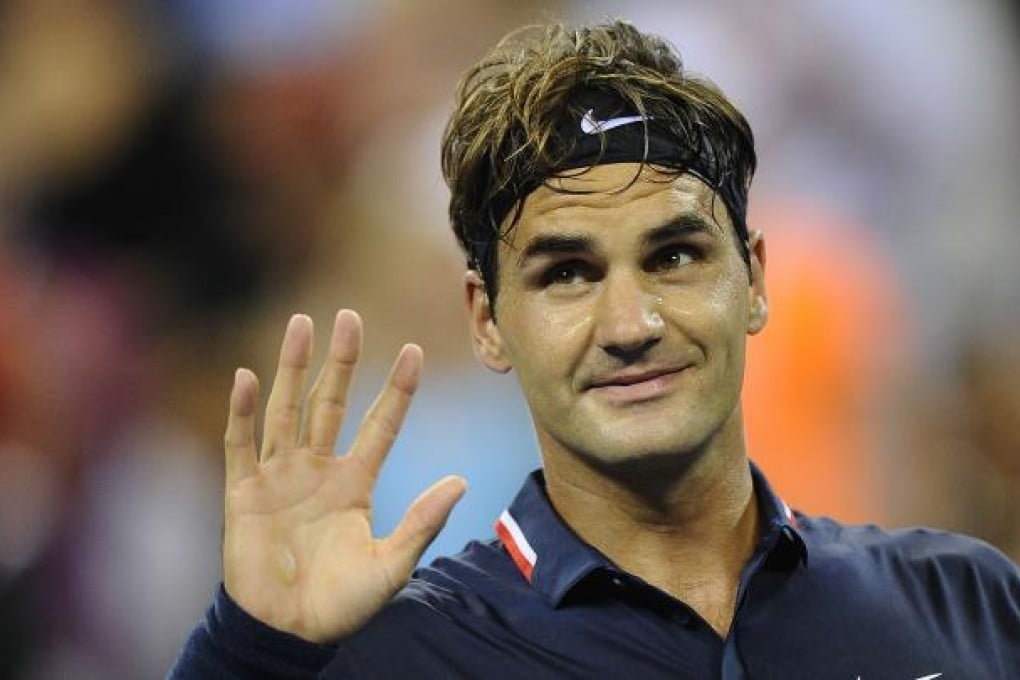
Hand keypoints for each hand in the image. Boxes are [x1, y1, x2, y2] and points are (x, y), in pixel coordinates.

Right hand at [221, 311, 465, 643]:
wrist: (289, 633)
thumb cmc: (341, 604)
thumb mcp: (391, 564)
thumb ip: (422, 522)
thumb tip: (461, 480)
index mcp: (355, 482)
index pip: (380, 424)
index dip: (397, 390)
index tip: (415, 351)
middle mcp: (318, 469)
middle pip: (331, 403)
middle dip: (341, 361)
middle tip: (348, 316)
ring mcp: (280, 477)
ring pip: (287, 410)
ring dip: (292, 368)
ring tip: (301, 324)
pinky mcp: (244, 493)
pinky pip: (241, 445)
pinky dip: (242, 412)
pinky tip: (246, 376)